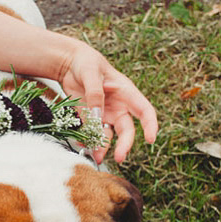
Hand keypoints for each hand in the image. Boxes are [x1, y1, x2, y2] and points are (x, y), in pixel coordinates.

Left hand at [58, 42, 158, 163]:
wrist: (70, 64)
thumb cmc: (86, 63)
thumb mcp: (90, 72)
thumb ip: (94, 93)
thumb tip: (97, 115)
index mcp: (126, 93)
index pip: (144, 111)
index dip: (150, 125)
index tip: (150, 139)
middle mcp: (119, 107)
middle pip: (127, 130)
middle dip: (125, 145)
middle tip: (119, 158)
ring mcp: (105, 115)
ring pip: (109, 136)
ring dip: (104, 148)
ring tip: (96, 157)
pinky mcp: (91, 119)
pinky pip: (92, 134)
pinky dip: (88, 142)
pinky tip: (82, 146)